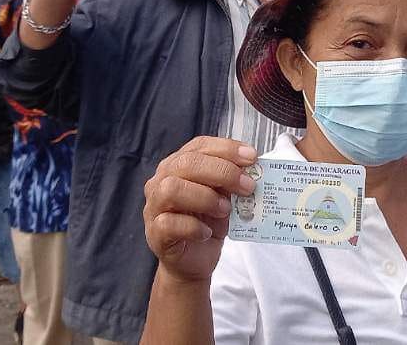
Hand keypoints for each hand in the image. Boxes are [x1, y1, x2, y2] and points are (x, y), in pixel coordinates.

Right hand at [143, 137, 257, 282]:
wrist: (194, 260)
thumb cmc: (207, 223)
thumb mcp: (223, 196)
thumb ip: (230, 181)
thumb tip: (252, 171)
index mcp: (178, 165)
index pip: (199, 146)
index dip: (226, 148)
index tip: (251, 157)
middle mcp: (161, 180)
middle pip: (186, 164)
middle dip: (222, 171)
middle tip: (247, 186)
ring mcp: (154, 206)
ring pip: (172, 189)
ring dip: (205, 197)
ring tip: (225, 209)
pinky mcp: (155, 233)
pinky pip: (169, 223)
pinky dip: (193, 227)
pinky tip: (207, 232)